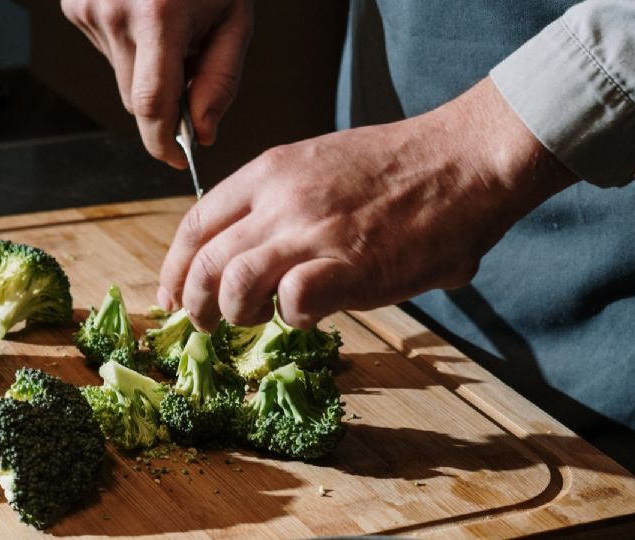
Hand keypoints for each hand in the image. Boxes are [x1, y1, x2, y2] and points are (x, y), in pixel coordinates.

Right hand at [61, 0, 253, 166]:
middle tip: (191, 68)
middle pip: (135, 99)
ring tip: (169, 29)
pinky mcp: (72, 5)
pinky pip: (106, 52)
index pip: (151, 104)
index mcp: (158, 15)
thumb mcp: (234, 20)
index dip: (162, 141)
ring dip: (147, 72)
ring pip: (120, 78)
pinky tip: (145, 16)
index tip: (177, 159)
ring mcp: (86, 7)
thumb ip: (220, 80)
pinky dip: (129, 49)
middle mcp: (113, 12)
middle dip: (165, 103)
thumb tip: (203, 133)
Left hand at [157, 79, 578, 330]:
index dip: (175, 268)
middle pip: (205, 264)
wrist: (463, 161)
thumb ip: (284, 205)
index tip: (172, 296)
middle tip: (207, 324)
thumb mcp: (322, 166)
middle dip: (195, 305)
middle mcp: (280, 201)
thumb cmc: (400, 168)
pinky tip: (313, 313)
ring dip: (238, 316)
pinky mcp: (349, 267)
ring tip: (258, 321)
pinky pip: (293, 304)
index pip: (196, 225)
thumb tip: (263, 257)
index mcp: (270, 172)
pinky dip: (294, 318)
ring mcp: (312, 233)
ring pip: (234, 288)